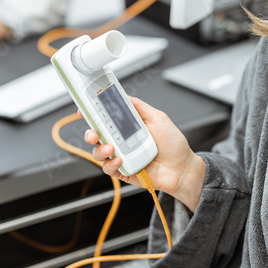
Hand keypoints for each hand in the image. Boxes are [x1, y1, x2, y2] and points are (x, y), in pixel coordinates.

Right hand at [81, 97, 205, 211]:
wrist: (182, 168)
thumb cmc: (173, 144)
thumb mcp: (158, 118)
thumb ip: (139, 107)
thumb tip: (123, 96)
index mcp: (127, 127)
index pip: (105, 119)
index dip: (93, 114)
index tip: (85, 109)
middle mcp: (121, 141)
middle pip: (96, 135)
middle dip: (90, 133)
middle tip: (93, 133)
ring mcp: (121, 156)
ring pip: (98, 152)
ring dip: (100, 149)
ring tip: (111, 148)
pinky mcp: (123, 171)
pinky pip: (108, 168)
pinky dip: (110, 164)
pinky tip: (119, 160)